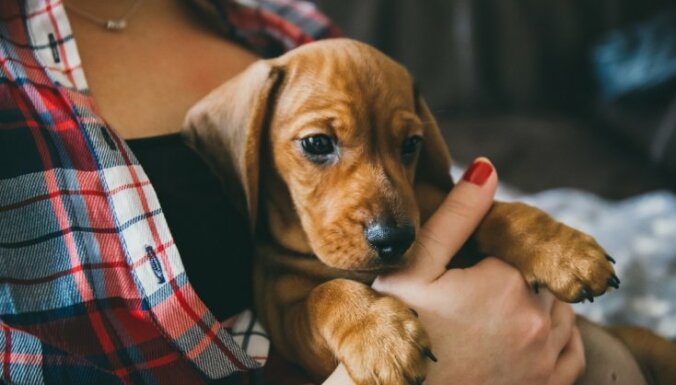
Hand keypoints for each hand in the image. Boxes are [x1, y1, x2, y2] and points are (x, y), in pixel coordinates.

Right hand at [371, 158, 584, 384]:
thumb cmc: (398, 329)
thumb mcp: (415, 267)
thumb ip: (455, 216)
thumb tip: (488, 167)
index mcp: (506, 283)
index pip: (518, 247)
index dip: (491, 252)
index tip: (464, 269)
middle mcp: (536, 320)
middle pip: (541, 277)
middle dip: (515, 275)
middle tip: (474, 291)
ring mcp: (544, 358)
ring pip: (561, 310)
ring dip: (539, 301)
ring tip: (496, 309)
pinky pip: (572, 351)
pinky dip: (561, 336)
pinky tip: (533, 332)